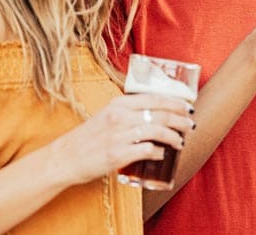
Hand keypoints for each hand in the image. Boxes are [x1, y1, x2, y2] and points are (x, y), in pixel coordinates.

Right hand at [48, 93, 194, 186]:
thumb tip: (157, 112)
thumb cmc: (89, 137)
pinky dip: (158, 153)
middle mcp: (120, 116)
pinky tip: (162, 155)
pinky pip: (146, 151)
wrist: (65, 158)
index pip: (155, 98)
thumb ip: (130, 110)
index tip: (188, 108)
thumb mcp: (108, 114)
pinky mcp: (117, 155)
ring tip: (180, 142)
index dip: (176, 103)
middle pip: (160, 115)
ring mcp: (119, 136)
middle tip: (190, 126)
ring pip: (157, 132)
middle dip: (180, 120)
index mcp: (119, 102)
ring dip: (174, 137)